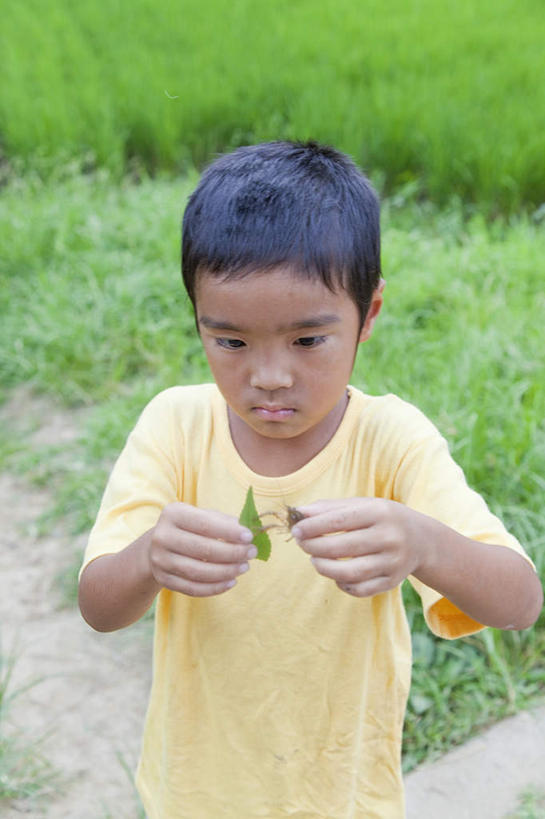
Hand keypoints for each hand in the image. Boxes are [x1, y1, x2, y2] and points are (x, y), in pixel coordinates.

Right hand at [149, 502, 255, 596]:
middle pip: (203, 549)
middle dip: (232, 553)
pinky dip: (215, 588)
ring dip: (226, 571)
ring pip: (198, 572)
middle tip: (251, 553)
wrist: (157, 545)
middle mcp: (162, 537)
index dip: (229, 532)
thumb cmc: (188, 528)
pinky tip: (231, 582)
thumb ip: (223, 521)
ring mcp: (160, 560)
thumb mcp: (201, 516)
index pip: (205, 524)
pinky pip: (193, 588)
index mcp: (173, 514)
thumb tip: (249, 531)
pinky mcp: (163, 579)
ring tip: (244, 567)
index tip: (249, 537)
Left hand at [291, 498, 426, 596]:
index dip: (313, 526)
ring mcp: (393, 562)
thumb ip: (330, 508)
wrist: (421, 540)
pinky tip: (335, 574)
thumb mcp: (361, 505)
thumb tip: (299, 513)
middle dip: (314, 546)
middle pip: (342, 547)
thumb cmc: (381, 519)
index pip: (339, 520)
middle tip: (302, 544)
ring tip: (314, 560)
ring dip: (324, 568)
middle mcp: (389, 537)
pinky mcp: (392, 582)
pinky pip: (360, 590)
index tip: (296, 529)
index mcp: (380, 512)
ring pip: (350, 572)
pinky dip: (342, 584)